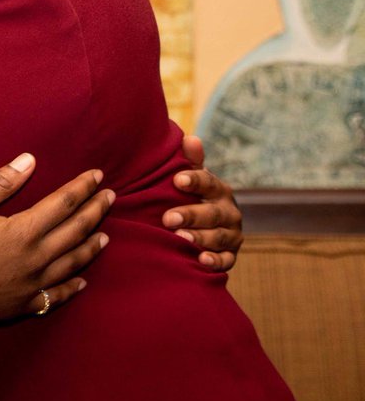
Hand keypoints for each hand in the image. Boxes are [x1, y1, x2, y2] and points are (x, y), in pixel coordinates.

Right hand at [0, 154, 112, 326]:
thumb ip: (1, 184)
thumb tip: (30, 160)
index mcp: (25, 231)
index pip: (63, 204)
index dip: (82, 188)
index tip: (97, 176)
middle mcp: (38, 257)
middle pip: (76, 231)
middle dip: (95, 211)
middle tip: (110, 197)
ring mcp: (35, 283)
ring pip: (73, 262)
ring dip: (91, 247)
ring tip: (106, 237)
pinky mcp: (26, 303)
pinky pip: (58, 295)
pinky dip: (73, 288)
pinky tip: (82, 283)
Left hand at [163, 135, 241, 271]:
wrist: (205, 228)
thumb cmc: (191, 198)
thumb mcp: (191, 180)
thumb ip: (190, 161)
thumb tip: (190, 139)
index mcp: (218, 189)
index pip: (208, 183)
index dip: (194, 181)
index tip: (177, 180)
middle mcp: (229, 212)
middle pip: (212, 213)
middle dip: (191, 215)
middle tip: (168, 218)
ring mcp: (231, 235)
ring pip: (219, 237)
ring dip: (200, 238)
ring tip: (180, 238)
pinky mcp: (230, 255)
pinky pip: (226, 260)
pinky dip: (215, 261)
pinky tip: (201, 260)